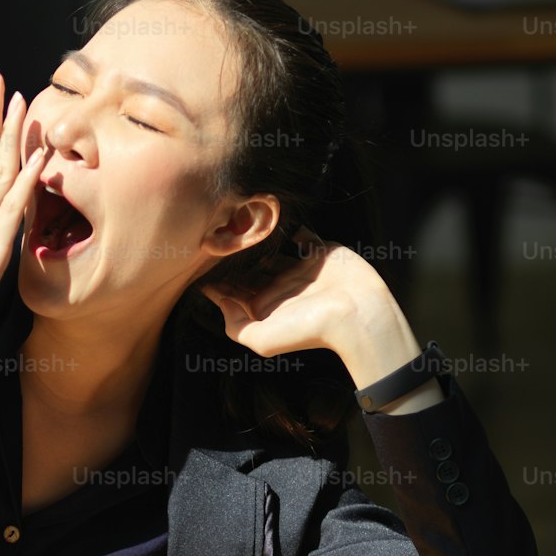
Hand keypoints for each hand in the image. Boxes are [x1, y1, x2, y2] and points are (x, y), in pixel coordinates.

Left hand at [199, 229, 439, 408]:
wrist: (356, 313)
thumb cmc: (309, 329)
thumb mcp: (261, 338)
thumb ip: (234, 323)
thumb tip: (218, 299)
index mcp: (265, 307)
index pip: (234, 290)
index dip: (217, 278)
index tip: (199, 261)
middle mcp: (280, 288)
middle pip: (250, 269)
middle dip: (234, 256)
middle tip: (216, 235)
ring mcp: (299, 270)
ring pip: (272, 250)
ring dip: (259, 239)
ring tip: (242, 222)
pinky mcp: (319, 252)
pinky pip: (303, 236)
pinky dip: (292, 227)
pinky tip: (277, 217)